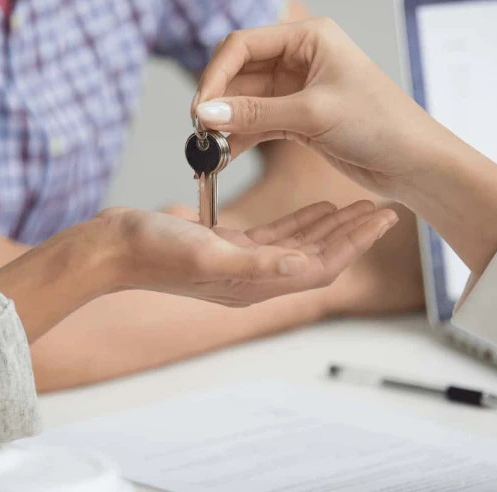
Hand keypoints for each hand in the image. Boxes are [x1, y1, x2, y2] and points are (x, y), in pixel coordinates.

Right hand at [102, 200, 396, 306]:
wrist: (110, 249)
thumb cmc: (150, 250)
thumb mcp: (205, 251)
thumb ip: (254, 260)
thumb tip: (302, 265)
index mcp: (253, 283)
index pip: (321, 267)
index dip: (354, 244)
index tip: (383, 220)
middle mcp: (253, 278)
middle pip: (319, 258)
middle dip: (354, 234)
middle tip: (386, 208)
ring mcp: (242, 265)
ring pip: (302, 246)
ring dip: (333, 227)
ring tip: (361, 205)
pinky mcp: (229, 248)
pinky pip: (277, 237)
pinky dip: (302, 222)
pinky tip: (318, 207)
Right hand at [192, 18, 465, 202]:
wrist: (416, 163)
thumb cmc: (382, 124)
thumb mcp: (314, 114)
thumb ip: (257, 113)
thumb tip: (207, 113)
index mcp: (310, 38)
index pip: (244, 46)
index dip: (216, 74)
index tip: (200, 107)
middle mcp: (302, 59)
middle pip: (240, 73)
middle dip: (218, 101)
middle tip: (200, 131)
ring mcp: (300, 90)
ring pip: (246, 101)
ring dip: (226, 123)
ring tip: (208, 149)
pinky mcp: (301, 120)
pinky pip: (259, 123)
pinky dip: (241, 137)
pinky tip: (225, 155)